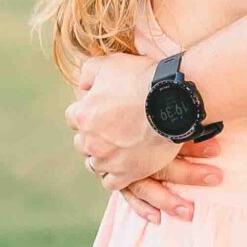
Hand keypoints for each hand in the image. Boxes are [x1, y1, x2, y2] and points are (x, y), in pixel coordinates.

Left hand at [65, 54, 223, 217]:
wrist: (173, 99)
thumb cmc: (142, 79)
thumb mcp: (109, 64)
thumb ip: (88, 73)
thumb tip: (82, 86)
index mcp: (83, 115)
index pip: (73, 118)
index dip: (87, 113)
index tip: (102, 111)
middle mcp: (91, 140)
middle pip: (82, 143)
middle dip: (93, 137)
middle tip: (112, 130)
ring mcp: (108, 159)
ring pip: (95, 164)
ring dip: (103, 157)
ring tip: (118, 150)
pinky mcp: (127, 173)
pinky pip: (111, 183)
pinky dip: (114, 175)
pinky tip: (123, 167)